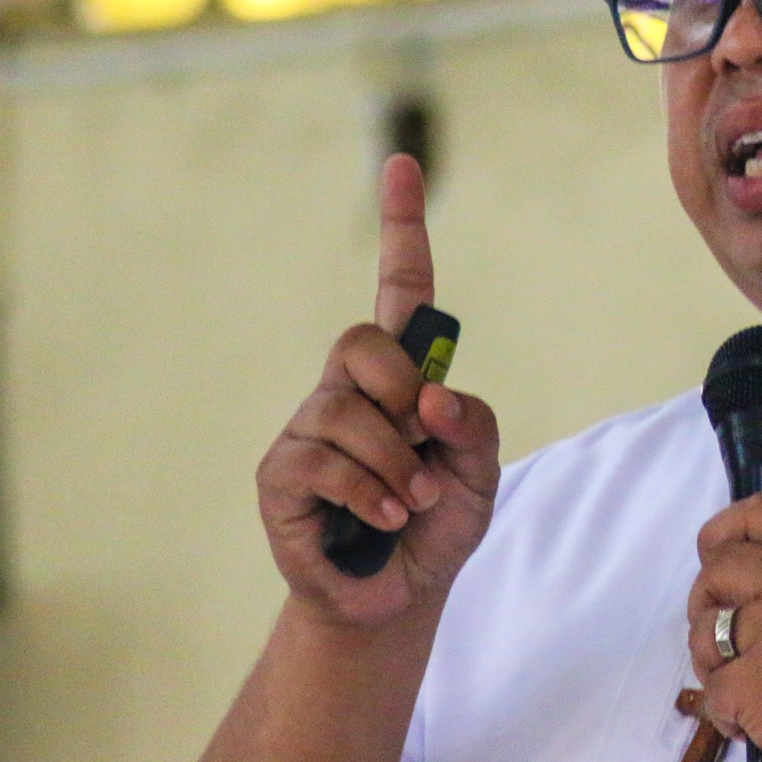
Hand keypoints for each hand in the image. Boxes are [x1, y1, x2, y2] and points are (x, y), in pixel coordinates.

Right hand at [255, 154, 499, 628]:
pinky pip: (326, 461)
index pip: (401, 290)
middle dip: (401, 389)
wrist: (399, 597)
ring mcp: (308, 428)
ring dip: (397, 466)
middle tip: (425, 448)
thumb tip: (432, 394)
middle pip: (362, 341)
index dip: (402, 227)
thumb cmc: (437, 524)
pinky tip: (385, 522)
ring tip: (410, 506)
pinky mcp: (280, 474)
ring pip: (348, 412)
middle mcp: (347, 389)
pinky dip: (371, 495)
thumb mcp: (480, 475)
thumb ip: (474, 426)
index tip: (403, 164)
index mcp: (400, 376)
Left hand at [687, 494, 761, 761]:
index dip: (724, 533)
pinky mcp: (759, 683)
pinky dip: (727, 717)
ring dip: (714, 666)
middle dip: (707, 605)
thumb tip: (752, 578)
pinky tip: (759, 729)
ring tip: (749, 693)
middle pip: (718, 568)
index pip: (761, 512)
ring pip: (703, 631)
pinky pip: (712, 692)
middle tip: (727, 642)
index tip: (717, 560)